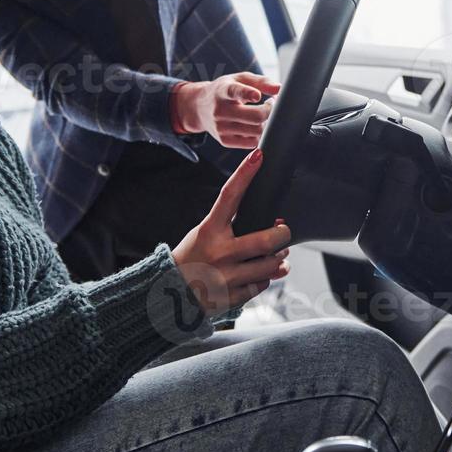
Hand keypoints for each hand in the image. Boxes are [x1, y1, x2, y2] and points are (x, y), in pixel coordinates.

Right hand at [171, 73, 280, 148]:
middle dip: (270, 111)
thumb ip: (261, 81)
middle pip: (255, 116)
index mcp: (223, 91)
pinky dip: (260, 134)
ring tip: (264, 113)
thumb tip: (279, 88)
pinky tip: (256, 125)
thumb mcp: (240, 79)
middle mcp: (220, 111)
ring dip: (267, 123)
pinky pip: (252, 143)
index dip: (246, 93)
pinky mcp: (225, 141)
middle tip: (271, 103)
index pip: (234, 92)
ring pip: (257, 131)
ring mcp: (221, 128)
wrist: (201, 107)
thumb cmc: (226, 90)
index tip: (256, 96)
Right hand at [171, 148, 291, 315]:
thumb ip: (233, 228)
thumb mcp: (204, 235)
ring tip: (276, 256)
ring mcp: (226, 276)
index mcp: (209, 230)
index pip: (229, 195)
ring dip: (279, 259)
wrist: (169, 294)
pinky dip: (264, 279)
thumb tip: (274, 224)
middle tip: (283, 231)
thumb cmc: (191, 259)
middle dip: (282, 234)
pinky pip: (262, 285)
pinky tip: (256, 275)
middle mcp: (219, 252)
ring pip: (271, 265)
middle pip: (266, 239)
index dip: (245, 174)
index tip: (258, 156)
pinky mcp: (232, 296)